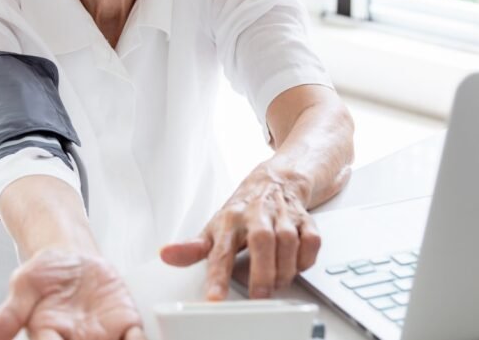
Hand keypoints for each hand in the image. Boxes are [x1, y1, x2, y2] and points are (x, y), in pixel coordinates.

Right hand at [0, 249, 146, 339]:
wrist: (73, 257)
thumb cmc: (45, 273)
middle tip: (92, 339)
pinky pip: (136, 338)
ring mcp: (102, 336)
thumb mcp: (22, 287)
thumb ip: (5, 318)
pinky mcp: (125, 324)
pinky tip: (138, 336)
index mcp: (48, 336)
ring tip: (119, 339)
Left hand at [159, 162, 321, 299]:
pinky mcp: (304, 219)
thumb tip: (167, 255)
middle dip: (261, 272)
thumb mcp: (214, 226)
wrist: (276, 180)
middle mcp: (257, 214)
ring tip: (275, 284)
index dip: (216, 275)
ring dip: (283, 268)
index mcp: (230, 219)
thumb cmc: (243, 209)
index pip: (221, 250)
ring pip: (288, 241)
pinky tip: (295, 266)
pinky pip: (311, 240)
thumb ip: (192, 247)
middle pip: (261, 241)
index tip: (215, 298)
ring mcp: (282, 215)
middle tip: (258, 295)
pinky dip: (306, 258)